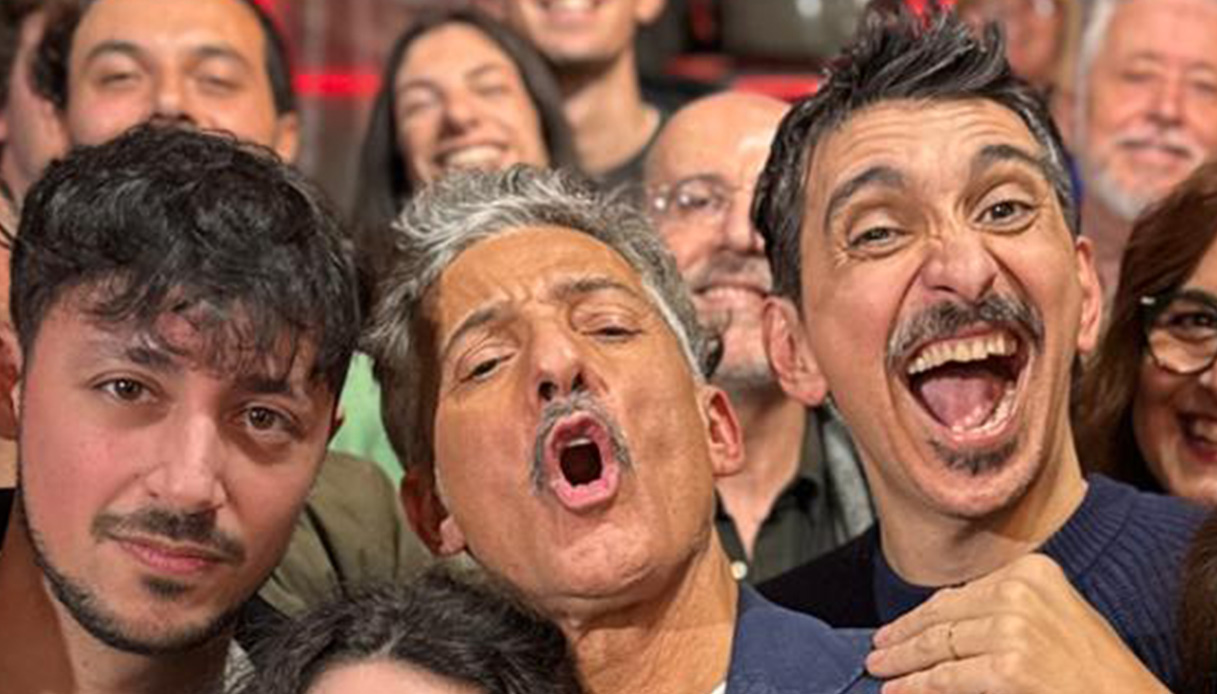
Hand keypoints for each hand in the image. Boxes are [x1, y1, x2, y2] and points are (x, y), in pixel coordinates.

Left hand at [865, 554, 1169, 693]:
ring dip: (902, 661)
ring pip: (937, 646)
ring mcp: (1013, 630)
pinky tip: (899, 690)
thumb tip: (942, 623)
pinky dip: (917, 686)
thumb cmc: (1099, 674)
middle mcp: (1021, 592)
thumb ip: (1005, 611)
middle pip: (943, 615)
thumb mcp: (1056, 620)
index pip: (961, 592)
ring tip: (880, 668)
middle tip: (878, 647)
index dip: (922, 614)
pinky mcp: (1007, 669)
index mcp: (1033, 572)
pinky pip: (946, 678)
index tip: (899, 626)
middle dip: (904, 635)